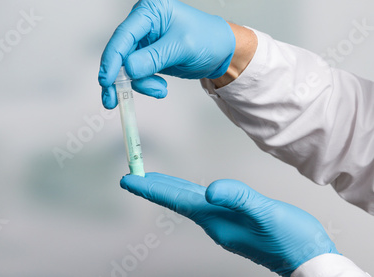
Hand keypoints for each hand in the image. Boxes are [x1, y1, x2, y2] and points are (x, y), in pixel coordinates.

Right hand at [98, 0, 235, 108]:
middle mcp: (142, 21)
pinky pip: (136, 73)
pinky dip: (144, 84)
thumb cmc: (208, 39)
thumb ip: (153, 58)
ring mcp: (143, 39)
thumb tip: (129, 69)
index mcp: (151, 8)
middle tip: (113, 99)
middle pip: (120, 51)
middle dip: (119, 77)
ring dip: (139, 83)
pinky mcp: (145, 54)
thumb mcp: (182, 47)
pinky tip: (160, 88)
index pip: (124, 34)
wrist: (222, 51)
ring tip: (160, 90)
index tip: (106, 80)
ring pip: (126, 66)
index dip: (112, 58)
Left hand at [120, 173, 338, 276]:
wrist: (311, 263)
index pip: (175, 200)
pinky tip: (190, 193)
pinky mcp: (235, 225)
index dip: (151, 188)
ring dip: (169, 190)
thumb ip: (238, 198)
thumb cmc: (293, 239)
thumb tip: (209, 189)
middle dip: (153, 188)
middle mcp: (215, 224)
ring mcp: (224, 226)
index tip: (128, 178)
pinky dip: (188, 195)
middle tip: (132, 176)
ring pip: (188, 204)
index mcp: (216, 220)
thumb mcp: (266, 214)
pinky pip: (203, 206)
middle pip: (177, 201)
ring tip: (153, 180)